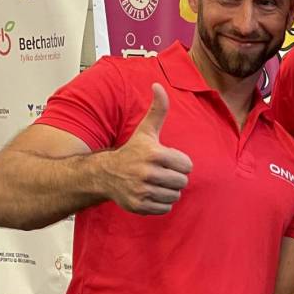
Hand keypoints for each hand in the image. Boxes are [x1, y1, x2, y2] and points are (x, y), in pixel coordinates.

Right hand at [101, 83, 192, 214]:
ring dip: (168, 191)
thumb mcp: (145, 130)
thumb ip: (157, 110)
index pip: (187, 165)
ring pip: (174, 196)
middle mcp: (147, 173)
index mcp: (153, 154)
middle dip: (175, 178)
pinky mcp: (139, 206)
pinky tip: (150, 193)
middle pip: (182, 182)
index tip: (167, 160)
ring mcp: (142, 191)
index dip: (179, 163)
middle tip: (161, 173)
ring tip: (155, 182)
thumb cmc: (131, 151)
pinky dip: (161, 203)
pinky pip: (165, 208)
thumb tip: (158, 85)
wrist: (106, 174)